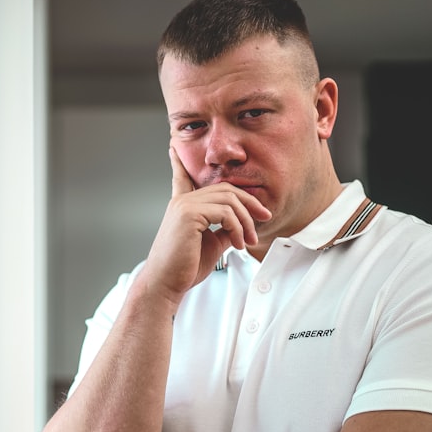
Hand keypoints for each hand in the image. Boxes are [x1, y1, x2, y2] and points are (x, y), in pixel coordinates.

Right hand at [136, 146, 270, 307]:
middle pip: (226, 189)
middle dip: (249, 203)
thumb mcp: (210, 244)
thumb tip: (240, 226)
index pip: (182, 177)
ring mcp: (184, 205)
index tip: (173, 148)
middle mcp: (182, 201)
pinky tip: (238, 243)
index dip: (179, 163)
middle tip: (264, 219)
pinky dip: (238, 228)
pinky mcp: (189, 214)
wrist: (166, 283)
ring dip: (246, 221)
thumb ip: (224, 230)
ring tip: (248, 241)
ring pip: (230, 200)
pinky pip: (226, 213)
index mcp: (182, 206)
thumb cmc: (184, 268)